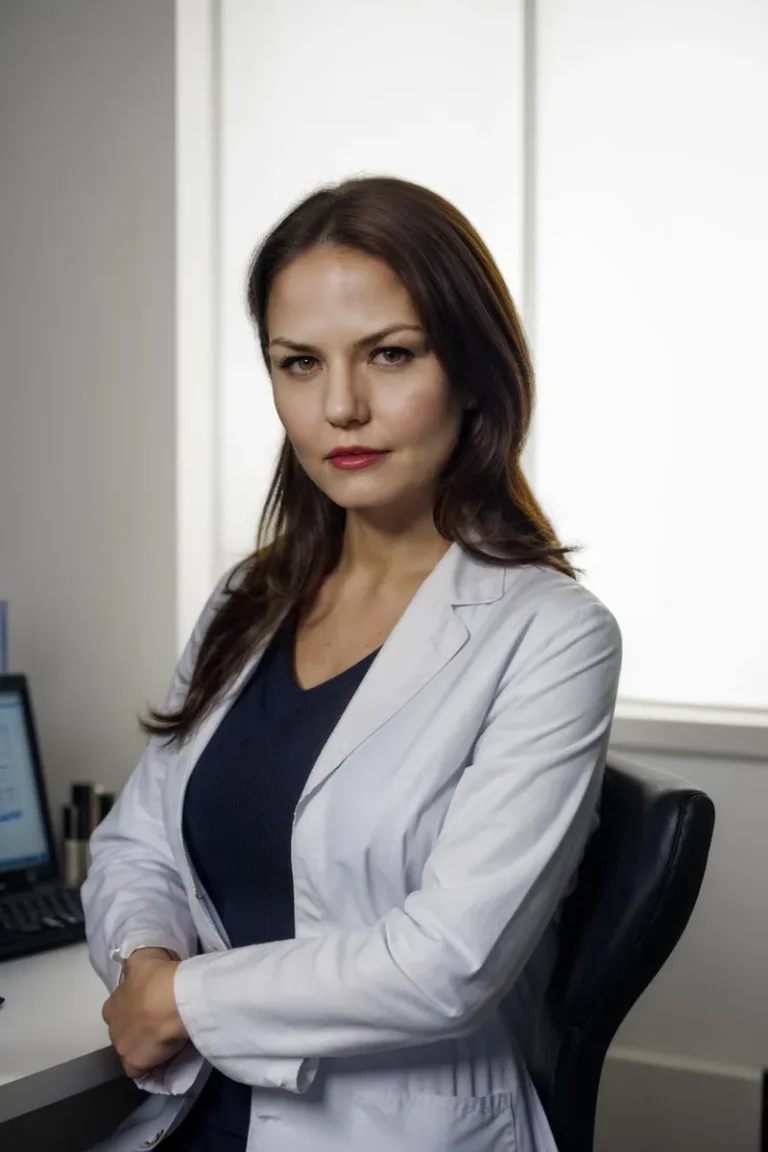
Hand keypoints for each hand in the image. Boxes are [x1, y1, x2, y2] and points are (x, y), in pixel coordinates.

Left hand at [102, 948, 188, 1078]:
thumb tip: (136, 972)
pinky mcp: (135, 1064)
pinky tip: (160, 1057)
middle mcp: (112, 1028)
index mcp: (111, 1005)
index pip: (118, 1008)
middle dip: (137, 1026)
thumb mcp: (142, 958)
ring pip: (130, 1049)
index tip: (150, 1003)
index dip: (133, 1006)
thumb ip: (135, 967)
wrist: (174, 999)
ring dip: (142, 1045)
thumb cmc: (158, 977)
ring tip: (163, 1038)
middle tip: (158, 1019)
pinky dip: (147, 1065)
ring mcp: (122, 1048)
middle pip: (124, 1030)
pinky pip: (138, 1069)